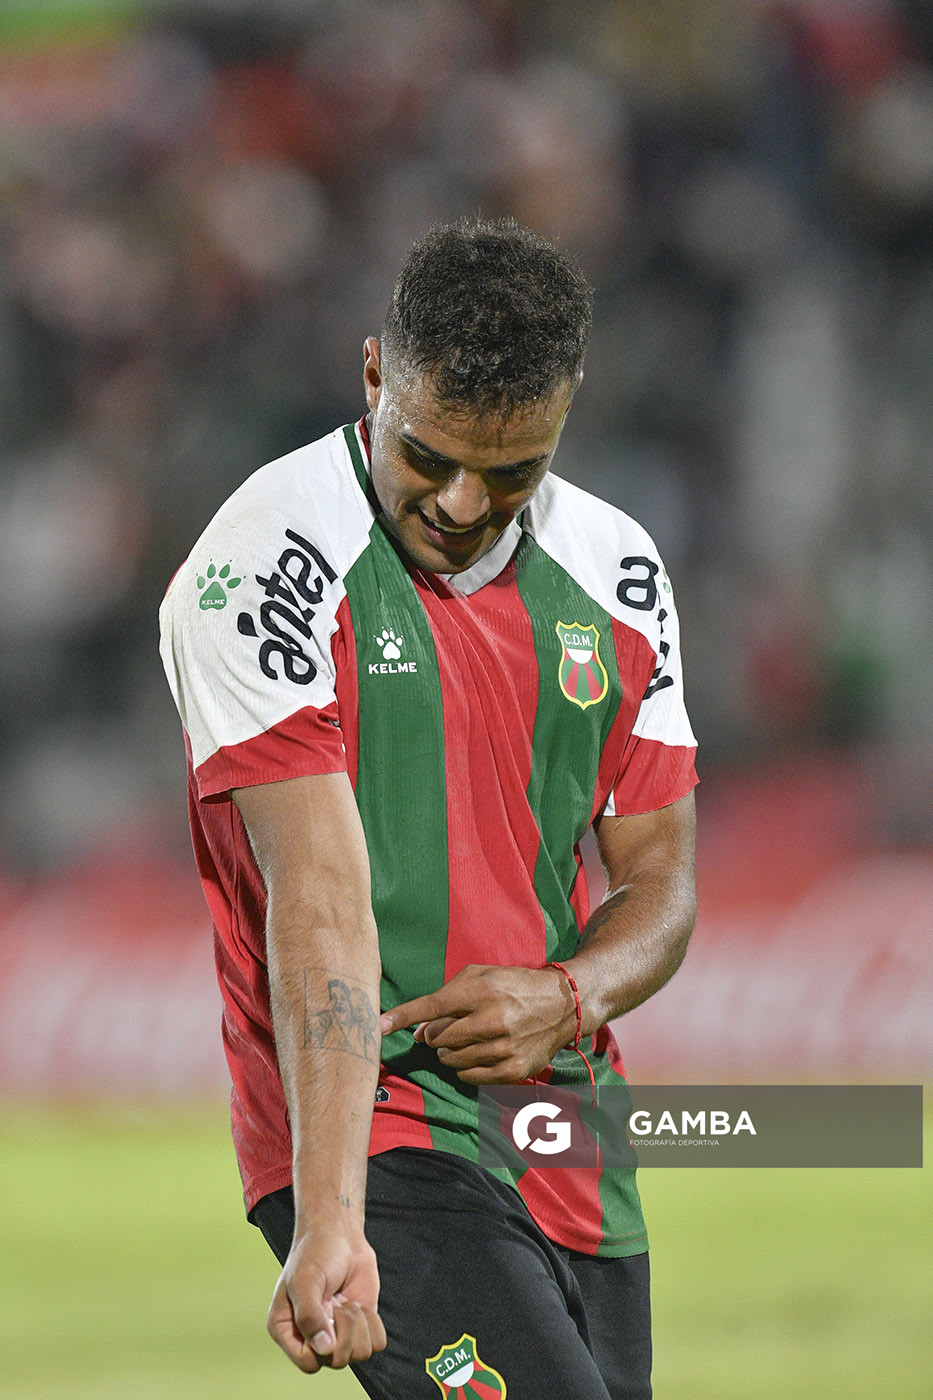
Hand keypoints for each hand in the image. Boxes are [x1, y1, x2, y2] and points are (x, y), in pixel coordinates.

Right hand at [267, 1222, 385, 1372]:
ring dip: (359, 1324)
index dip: (323, 1345)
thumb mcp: (304, 1280)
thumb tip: (325, 1350)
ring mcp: (339, 1334)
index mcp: (288, 1331)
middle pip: (338, 1360)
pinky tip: (361, 1304)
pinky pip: (377, 1344)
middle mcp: (313, 1338)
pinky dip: (374, 1323)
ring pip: (360, 1354)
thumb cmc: (315, 1253)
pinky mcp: (361, 1326)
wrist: (339, 1233)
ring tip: (347, 1301)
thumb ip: (309, 1316)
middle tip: (337, 1301)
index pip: (308, 1363)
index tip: (325, 1313)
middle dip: (344, 1328)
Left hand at [380, 963, 575, 1083]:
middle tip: (446, 1027)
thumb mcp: (482, 976)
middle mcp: (493, 1021)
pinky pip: (468, 1076)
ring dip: (449, 1050)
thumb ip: (447, 996)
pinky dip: (464, 1066)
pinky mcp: (512, 1071)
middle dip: (434, 1034)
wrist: (561, 1006)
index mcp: (482, 992)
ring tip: (468, 1037)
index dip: (403, 1016)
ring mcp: (503, 1049)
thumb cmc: (514, 985)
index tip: (378, 1025)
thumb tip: (417, 1029)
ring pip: (450, 1059)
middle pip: (438, 1038)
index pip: (433, 1006)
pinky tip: (478, 1052)